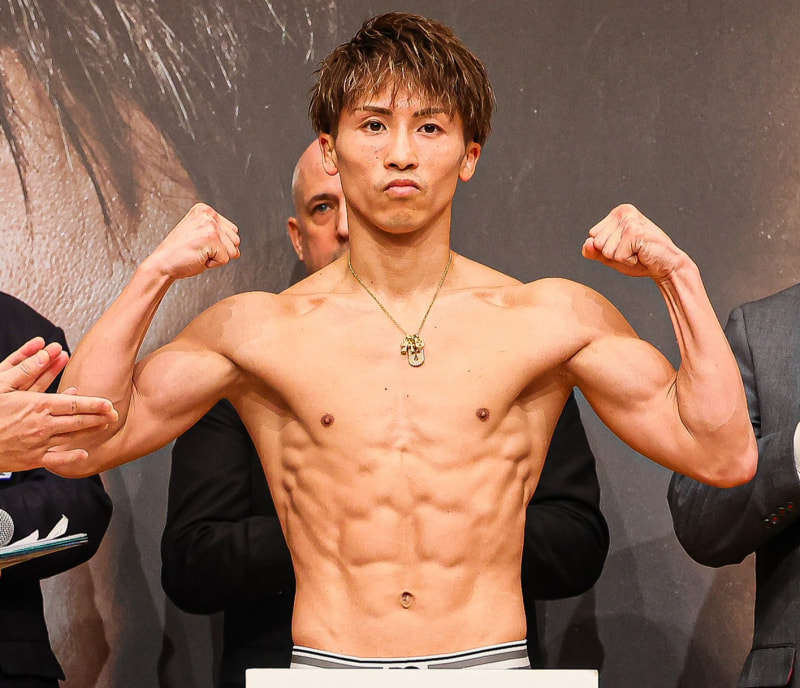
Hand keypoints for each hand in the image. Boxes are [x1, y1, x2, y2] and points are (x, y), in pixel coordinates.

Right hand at [0, 338, 117, 470]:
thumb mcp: (1, 384)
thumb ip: (25, 369)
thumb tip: (45, 354)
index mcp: (37, 406)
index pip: (75, 404)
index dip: (95, 404)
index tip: (109, 404)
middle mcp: (42, 426)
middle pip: (79, 422)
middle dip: (99, 418)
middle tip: (115, 415)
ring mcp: (38, 444)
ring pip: (72, 438)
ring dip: (90, 433)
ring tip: (103, 427)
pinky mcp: (30, 460)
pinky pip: (56, 460)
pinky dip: (72, 458)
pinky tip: (84, 454)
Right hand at [146, 202, 240, 279]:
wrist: (162, 264)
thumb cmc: (181, 254)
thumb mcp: (200, 237)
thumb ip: (220, 236)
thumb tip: (238, 251)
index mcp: (205, 210)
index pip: (232, 231)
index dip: (218, 245)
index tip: (199, 244)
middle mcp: (208, 214)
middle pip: (236, 240)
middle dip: (221, 251)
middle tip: (199, 250)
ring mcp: (210, 224)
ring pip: (233, 250)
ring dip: (218, 258)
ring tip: (199, 253)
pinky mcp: (211, 237)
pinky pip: (225, 259)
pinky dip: (213, 264)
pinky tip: (198, 257)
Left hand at [582, 204, 687, 280]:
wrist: (667, 265)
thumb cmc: (641, 258)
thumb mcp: (611, 256)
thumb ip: (594, 251)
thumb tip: (587, 243)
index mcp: (617, 213)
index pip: (592, 236)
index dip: (606, 249)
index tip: (626, 247)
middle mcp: (623, 212)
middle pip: (597, 243)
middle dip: (613, 254)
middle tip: (633, 250)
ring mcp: (629, 221)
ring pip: (606, 250)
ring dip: (622, 258)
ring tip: (638, 252)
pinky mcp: (635, 232)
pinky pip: (617, 256)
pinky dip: (628, 261)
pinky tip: (642, 254)